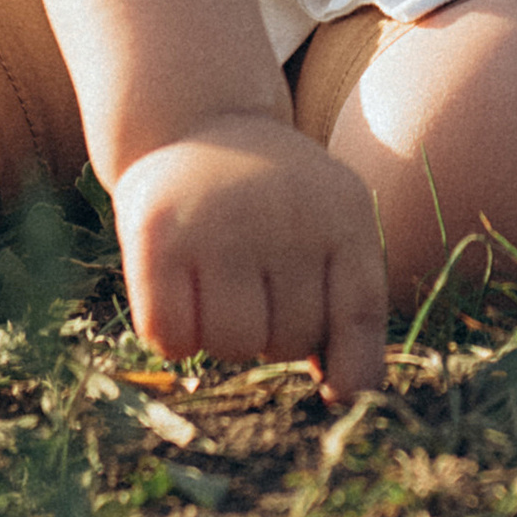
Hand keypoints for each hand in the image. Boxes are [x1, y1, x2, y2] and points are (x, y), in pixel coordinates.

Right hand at [109, 111, 388, 403]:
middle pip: (289, 341)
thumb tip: (344, 395)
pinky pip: (170, 336)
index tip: (336, 393)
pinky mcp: (157, 236)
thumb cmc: (273, 200)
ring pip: (232, 344)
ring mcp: (218, 222)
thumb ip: (346, 301)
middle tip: (254, 294)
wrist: (199, 121)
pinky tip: (178, 297)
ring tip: (219, 292)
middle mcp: (284, 214)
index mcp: (342, 213)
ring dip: (222, 339)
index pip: (359, 314)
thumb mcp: (329, 223)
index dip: (352, 369)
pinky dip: (172, 335)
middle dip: (272, 336)